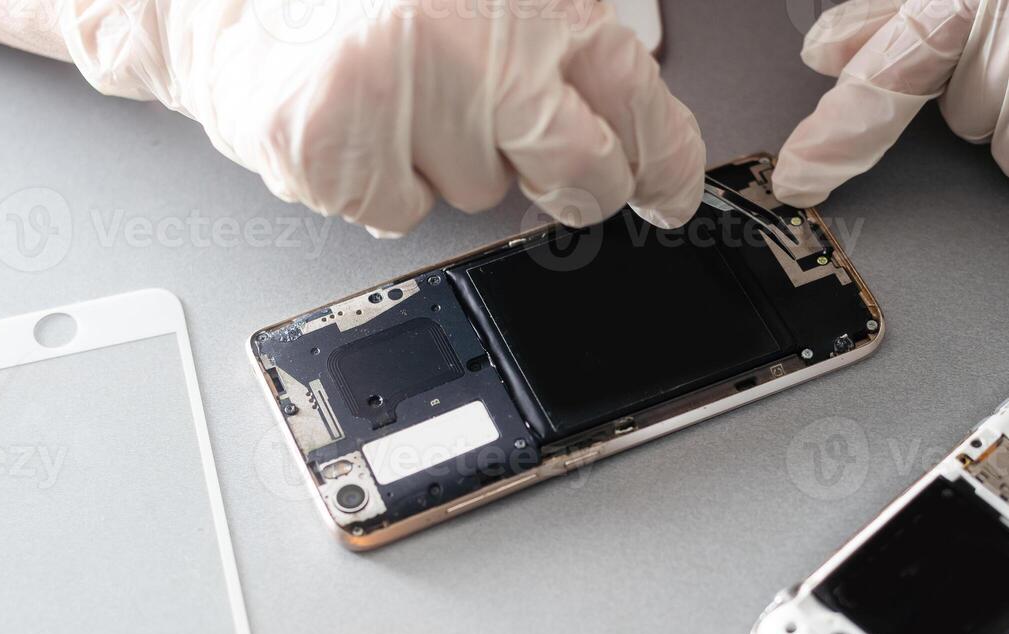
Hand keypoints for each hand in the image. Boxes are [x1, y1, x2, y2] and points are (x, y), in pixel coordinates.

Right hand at [57, 0, 705, 234]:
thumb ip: (553, 48)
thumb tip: (630, 133)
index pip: (639, 100)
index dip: (666, 163)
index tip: (670, 195)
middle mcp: (479, 44)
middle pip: (582, 172)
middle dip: (573, 187)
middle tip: (537, 164)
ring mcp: (406, 98)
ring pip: (482, 193)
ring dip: (448, 163)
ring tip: (396, 97)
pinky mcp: (338, 151)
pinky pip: (398, 214)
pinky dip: (377, 184)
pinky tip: (353, 124)